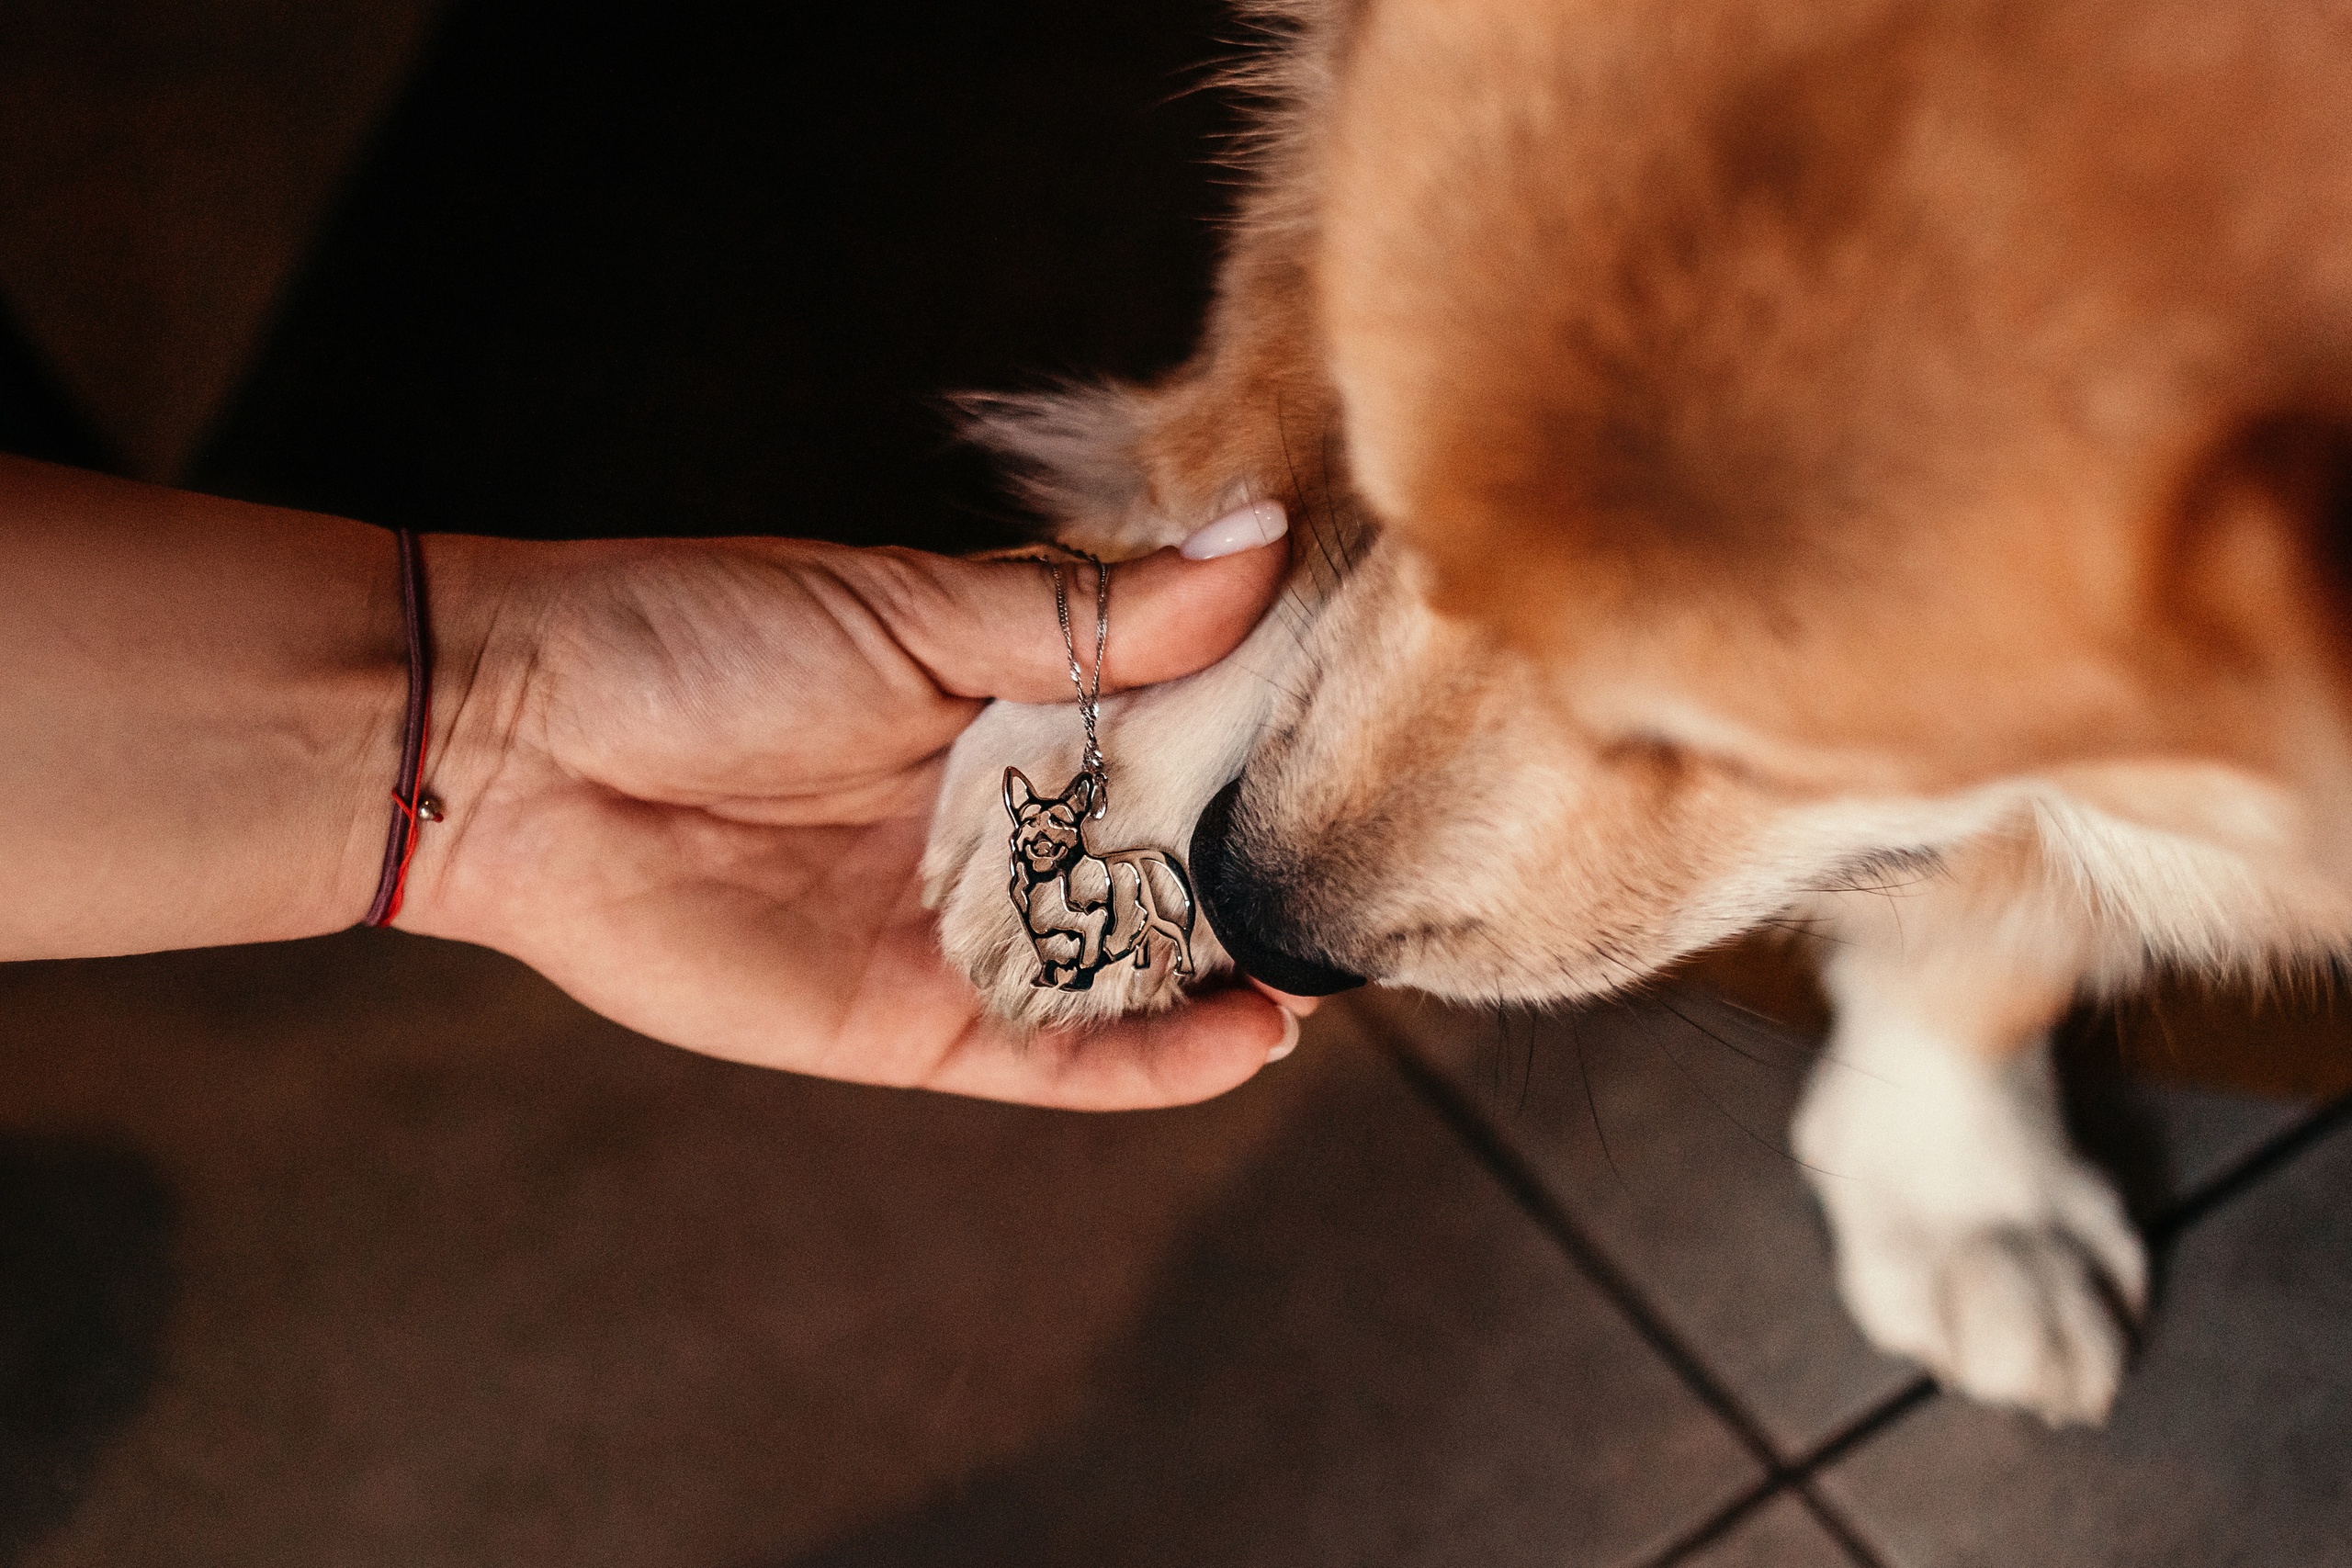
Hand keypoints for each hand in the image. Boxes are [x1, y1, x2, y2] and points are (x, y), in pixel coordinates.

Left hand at [407, 530, 1298, 1108]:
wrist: (515, 739)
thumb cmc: (697, 638)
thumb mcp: (912, 611)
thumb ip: (1092, 615)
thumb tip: (1262, 545)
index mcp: (1007, 703)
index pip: (1176, 730)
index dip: (1269, 741)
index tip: (1376, 737)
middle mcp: (997, 822)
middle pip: (1164, 864)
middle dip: (1260, 874)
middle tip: (1379, 871)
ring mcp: (958, 929)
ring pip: (1124, 971)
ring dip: (1226, 978)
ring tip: (1330, 968)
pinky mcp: (908, 1024)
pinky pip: (1050, 1058)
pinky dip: (1146, 1062)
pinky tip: (1241, 1039)